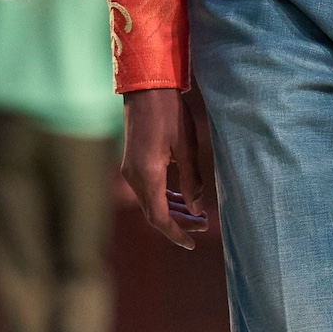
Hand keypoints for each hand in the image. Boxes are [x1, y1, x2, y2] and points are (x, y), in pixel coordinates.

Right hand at [122, 89, 207, 250]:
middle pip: (153, 213)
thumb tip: (196, 210)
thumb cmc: (170, 114)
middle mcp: (134, 177)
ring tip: (195, 215)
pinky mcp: (132, 162)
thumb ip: (192, 181)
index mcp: (148, 175)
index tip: (192, 243)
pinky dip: (163, 196)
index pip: (160, 217)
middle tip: (202, 227)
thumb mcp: (187, 148)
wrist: (146, 88)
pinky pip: (147, 188)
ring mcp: (130, 170)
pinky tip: (180, 196)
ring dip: (171, 210)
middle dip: (177, 223)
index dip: (176, 233)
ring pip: (150, 201)